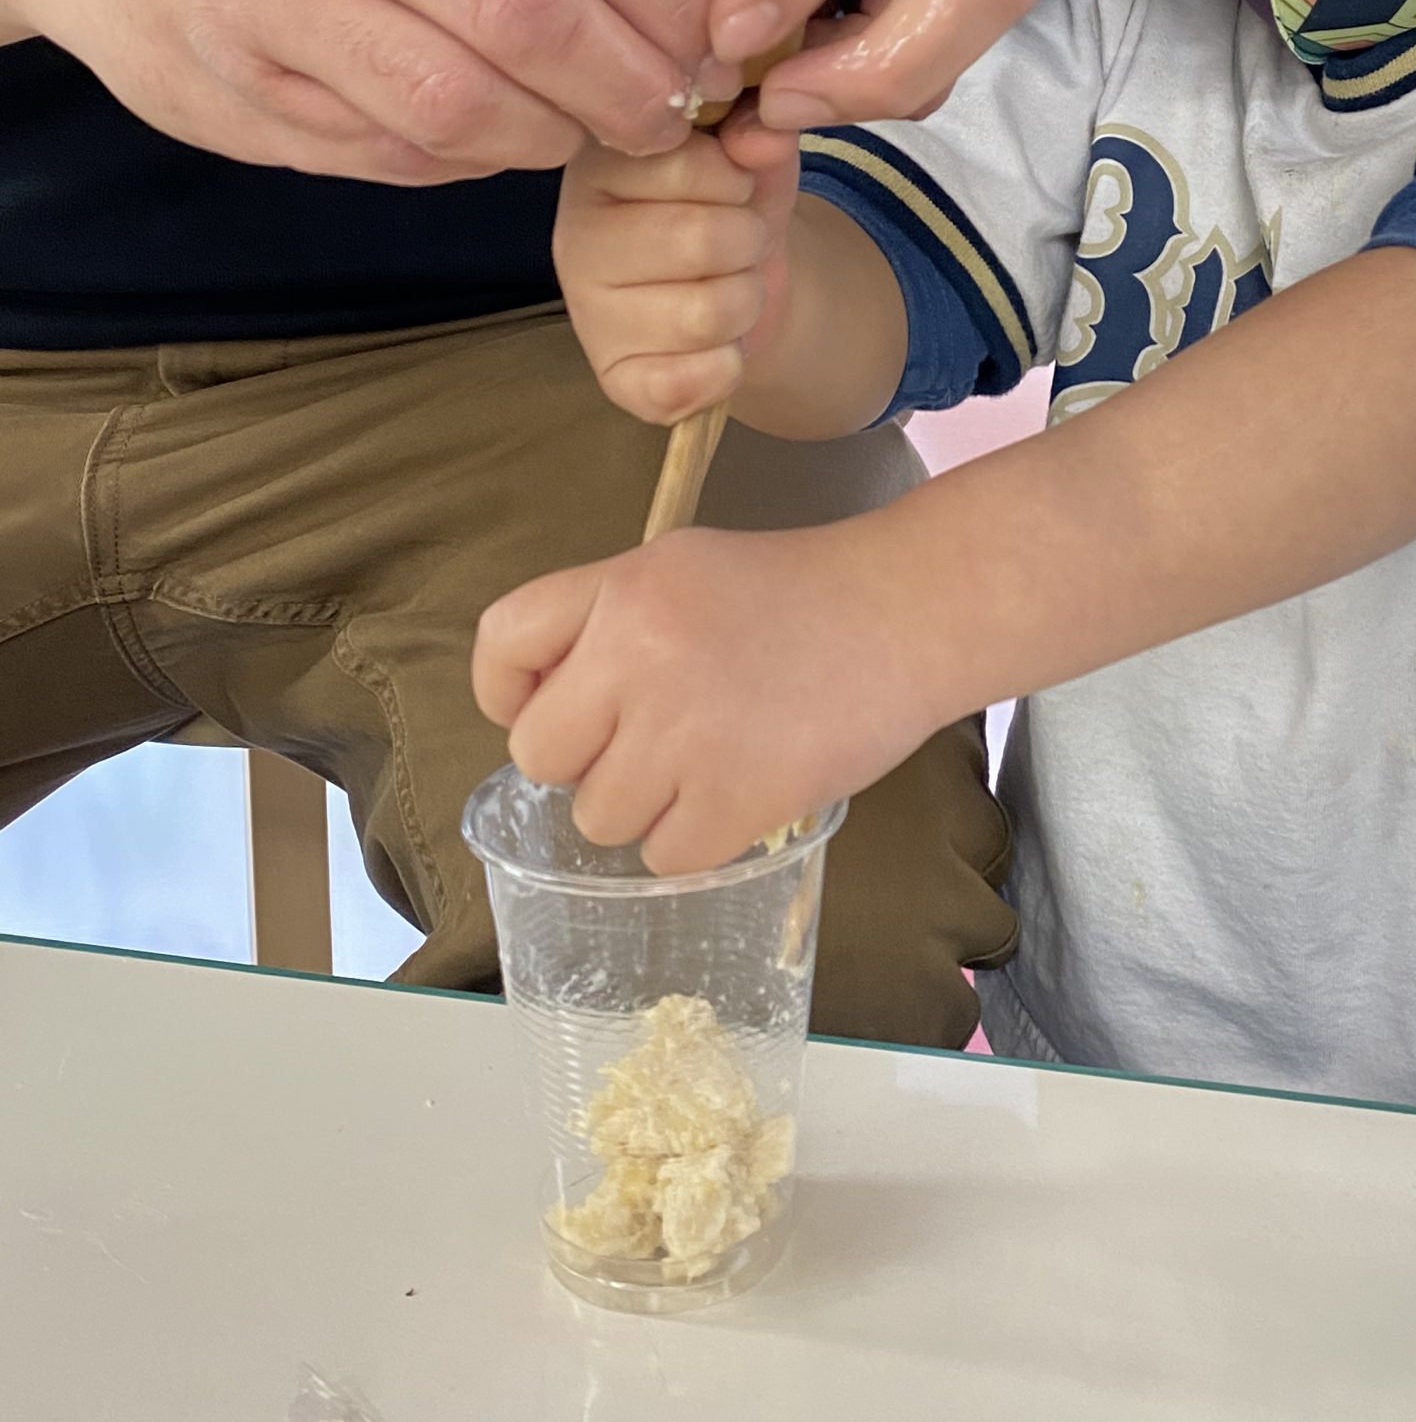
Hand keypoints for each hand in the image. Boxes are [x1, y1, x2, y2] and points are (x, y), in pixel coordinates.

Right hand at [0, 0, 719, 182]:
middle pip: (532, 15)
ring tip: (589, 132)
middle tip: (675, 112)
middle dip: (631, 84)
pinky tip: (500, 139)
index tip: (715, 36)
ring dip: (553, 137)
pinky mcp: (238, 87)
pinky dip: (471, 161)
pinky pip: (395, 151)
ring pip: (462, 103)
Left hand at [473, 524, 939, 867]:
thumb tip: (544, 707)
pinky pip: (665, 855)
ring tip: (704, 766)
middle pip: (541, 754)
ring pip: (598, 818)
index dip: (508, 691)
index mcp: (623, 588)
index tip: (546, 708)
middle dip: (587, 760)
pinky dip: (696, 841)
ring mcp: (687, 730)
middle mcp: (639, 654)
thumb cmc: (800, 591)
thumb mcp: (685, 566)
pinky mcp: (739, 795)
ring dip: (643, 808)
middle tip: (650, 742)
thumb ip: (608, 621)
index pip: (502, 643)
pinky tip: (736, 797)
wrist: (907, 614)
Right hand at [556, 113, 799, 424]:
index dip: (736, 180)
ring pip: (707, 314)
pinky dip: (727, 365)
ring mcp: (587, 313)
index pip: (686, 164)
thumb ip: (761, 137)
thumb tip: (763, 135)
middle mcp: (575, 236)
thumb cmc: (732, 204)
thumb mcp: (754, 158)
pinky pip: (691, 382)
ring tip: (727, 285)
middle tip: (737, 243)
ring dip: (745, 302)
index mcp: (598, 164)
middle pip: (701, 241)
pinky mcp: (613, 377)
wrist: (741, 280)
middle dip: (747, 243)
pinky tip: (714, 342)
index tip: (730, 186)